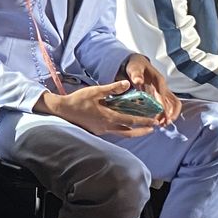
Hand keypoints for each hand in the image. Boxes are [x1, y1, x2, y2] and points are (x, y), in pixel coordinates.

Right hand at [35, 80, 158, 136]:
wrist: (63, 110)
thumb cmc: (78, 100)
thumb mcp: (95, 91)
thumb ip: (112, 88)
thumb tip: (127, 84)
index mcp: (108, 117)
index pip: (130, 122)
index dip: (144, 122)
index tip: (155, 122)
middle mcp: (106, 126)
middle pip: (129, 132)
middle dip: (142, 131)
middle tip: (153, 129)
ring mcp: (101, 130)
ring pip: (121, 133)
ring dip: (132, 131)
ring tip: (141, 128)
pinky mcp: (96, 130)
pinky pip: (113, 131)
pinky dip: (122, 129)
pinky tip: (123, 125)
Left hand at [123, 54, 180, 125]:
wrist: (136, 63)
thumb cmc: (135, 66)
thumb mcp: (134, 68)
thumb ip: (136, 74)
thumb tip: (138, 81)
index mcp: (159, 80)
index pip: (163, 94)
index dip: (163, 105)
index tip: (162, 115)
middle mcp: (163, 87)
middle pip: (172, 102)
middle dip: (170, 113)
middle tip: (163, 123)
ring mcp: (163, 91)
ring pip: (172, 105)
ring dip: (169, 114)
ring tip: (162, 124)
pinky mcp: (160, 95)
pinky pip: (166, 105)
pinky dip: (165, 113)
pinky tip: (158, 120)